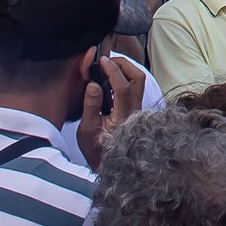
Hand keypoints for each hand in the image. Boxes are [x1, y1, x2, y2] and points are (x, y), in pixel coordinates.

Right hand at [76, 53, 145, 169]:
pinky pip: (134, 87)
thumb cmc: (96, 150)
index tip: (101, 61)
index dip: (112, 70)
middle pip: (138, 78)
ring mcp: (136, 109)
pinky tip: (110, 79)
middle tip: (107, 61)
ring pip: (138, 82)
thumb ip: (91, 106)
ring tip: (107, 67)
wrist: (109, 164)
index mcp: (123, 115)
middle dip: (124, 65)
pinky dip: (124, 78)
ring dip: (125, 70)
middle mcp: (134, 110)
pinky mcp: (134, 109)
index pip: (122, 86)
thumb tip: (93, 84)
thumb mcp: (87, 130)